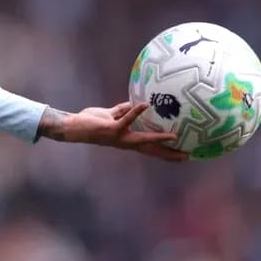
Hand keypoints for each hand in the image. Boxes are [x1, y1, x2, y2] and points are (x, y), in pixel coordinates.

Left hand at [38, 102, 188, 161]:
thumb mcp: (111, 115)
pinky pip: (125, 120)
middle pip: (151, 149)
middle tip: (186, 156)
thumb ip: (125, 111)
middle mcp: (125, 141)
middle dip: (168, 153)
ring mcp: (119, 137)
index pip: (149, 148)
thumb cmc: (91, 122)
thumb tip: (139, 103)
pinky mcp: (111, 128)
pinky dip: (135, 112)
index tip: (182, 156)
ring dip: (158, 138)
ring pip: (142, 139)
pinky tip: (145, 106)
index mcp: (127, 139)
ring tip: (174, 136)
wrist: (74, 127)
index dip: (165, 152)